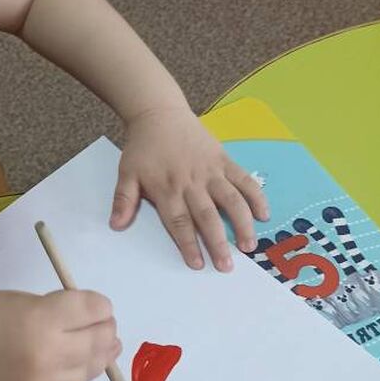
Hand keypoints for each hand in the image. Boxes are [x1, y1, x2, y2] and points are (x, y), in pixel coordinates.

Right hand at [0, 290, 119, 380]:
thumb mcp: (18, 301)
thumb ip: (55, 309)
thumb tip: (91, 320)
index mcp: (41, 319)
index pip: (93, 310)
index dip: (101, 306)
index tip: (100, 307)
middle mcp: (48, 354)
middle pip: (99, 341)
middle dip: (107, 330)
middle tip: (108, 327)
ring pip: (90, 370)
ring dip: (98, 356)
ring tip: (102, 347)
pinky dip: (71, 375)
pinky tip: (65, 365)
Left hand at [111, 105, 268, 270]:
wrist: (159, 114)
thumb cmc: (143, 147)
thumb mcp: (127, 173)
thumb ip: (124, 200)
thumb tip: (115, 225)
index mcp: (167, 189)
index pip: (178, 222)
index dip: (188, 244)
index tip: (196, 264)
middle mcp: (191, 183)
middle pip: (207, 216)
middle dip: (217, 243)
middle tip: (226, 266)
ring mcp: (210, 171)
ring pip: (231, 200)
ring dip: (242, 223)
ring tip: (248, 246)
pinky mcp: (224, 160)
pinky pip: (244, 180)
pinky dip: (256, 196)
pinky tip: (264, 214)